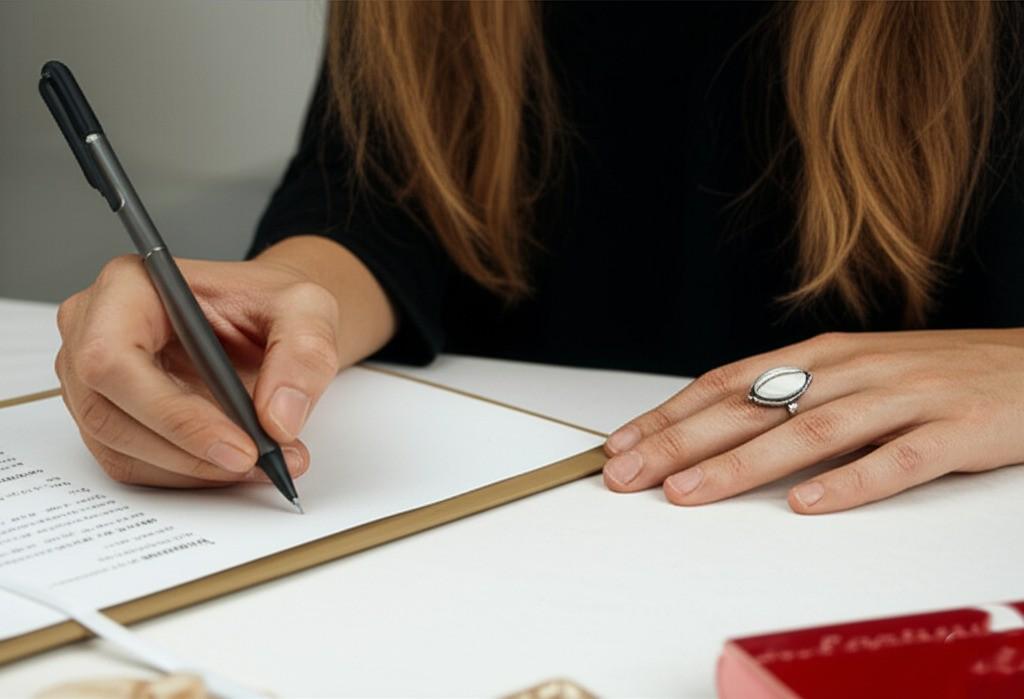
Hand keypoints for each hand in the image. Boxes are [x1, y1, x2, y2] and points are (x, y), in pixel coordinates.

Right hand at [55, 236, 393, 487]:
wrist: (270, 321)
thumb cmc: (271, 302)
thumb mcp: (308, 309)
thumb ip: (304, 354)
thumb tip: (278, 420)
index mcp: (128, 285)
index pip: (114, 359)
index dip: (173, 413)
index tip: (240, 446)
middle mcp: (94, 329)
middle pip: (110, 413)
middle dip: (191, 451)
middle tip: (261, 462)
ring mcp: (93, 379)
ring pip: (122, 449)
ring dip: (196, 470)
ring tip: (267, 463)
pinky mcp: (110, 417)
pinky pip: (135, 464)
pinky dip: (191, 475)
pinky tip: (238, 465)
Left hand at [601, 329, 1023, 512]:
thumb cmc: (938, 374)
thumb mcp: (856, 372)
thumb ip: (796, 396)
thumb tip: (719, 426)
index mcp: (823, 356)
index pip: (728, 383)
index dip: (671, 414)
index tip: (622, 443)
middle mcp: (854, 371)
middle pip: (752, 407)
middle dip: (680, 442)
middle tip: (627, 473)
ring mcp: (905, 398)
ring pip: (810, 432)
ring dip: (742, 464)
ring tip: (690, 493)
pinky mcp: (956, 430)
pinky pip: (897, 460)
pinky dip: (850, 483)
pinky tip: (807, 504)